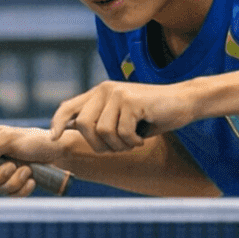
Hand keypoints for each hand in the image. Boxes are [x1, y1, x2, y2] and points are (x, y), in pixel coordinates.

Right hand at [0, 125, 68, 196]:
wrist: (59, 153)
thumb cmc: (35, 140)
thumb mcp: (10, 140)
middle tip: (13, 166)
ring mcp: (3, 174)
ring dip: (15, 181)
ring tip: (28, 169)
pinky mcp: (14, 185)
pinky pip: (11, 196)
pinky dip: (23, 190)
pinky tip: (32, 180)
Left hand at [51, 80, 197, 153]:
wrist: (184, 101)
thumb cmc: (153, 114)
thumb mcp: (122, 118)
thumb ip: (99, 121)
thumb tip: (71, 129)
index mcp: (99, 93)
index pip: (68, 106)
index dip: (58, 122)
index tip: (53, 138)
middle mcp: (104, 90)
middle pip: (85, 126)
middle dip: (99, 145)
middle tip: (119, 147)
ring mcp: (118, 94)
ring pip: (103, 132)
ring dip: (119, 145)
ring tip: (133, 141)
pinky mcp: (131, 101)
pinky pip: (122, 133)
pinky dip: (132, 142)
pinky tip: (142, 137)